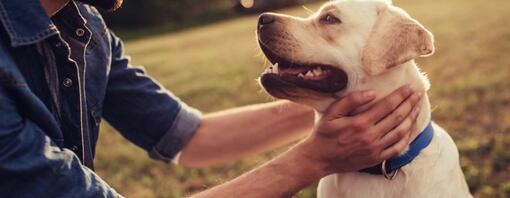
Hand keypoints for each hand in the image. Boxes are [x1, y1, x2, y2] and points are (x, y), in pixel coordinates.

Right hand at [295, 85, 422, 175]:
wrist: (320, 158)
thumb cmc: (324, 133)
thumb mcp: (332, 113)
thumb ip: (350, 101)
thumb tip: (372, 93)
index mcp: (360, 123)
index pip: (387, 106)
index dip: (400, 95)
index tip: (410, 87)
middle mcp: (370, 136)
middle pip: (397, 117)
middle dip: (410, 104)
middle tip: (418, 94)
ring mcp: (375, 149)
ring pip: (400, 132)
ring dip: (411, 118)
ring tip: (417, 107)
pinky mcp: (376, 159)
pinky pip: (397, 148)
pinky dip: (407, 138)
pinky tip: (410, 129)